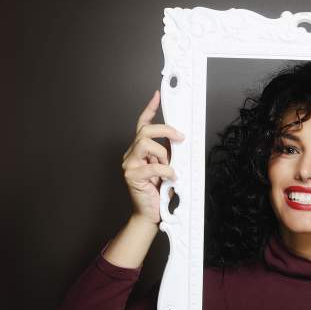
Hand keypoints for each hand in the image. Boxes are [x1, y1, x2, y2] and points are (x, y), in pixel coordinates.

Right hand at [121, 90, 184, 224]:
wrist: (151, 213)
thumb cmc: (158, 191)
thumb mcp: (168, 167)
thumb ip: (170, 153)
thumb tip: (180, 141)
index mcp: (140, 150)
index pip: (142, 124)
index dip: (150, 109)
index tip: (158, 96)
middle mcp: (132, 154)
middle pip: (145, 130)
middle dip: (165, 130)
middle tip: (180, 137)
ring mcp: (129, 164)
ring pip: (146, 144)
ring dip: (163, 154)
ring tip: (169, 167)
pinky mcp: (132, 176)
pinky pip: (152, 166)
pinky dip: (166, 171)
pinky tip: (171, 178)